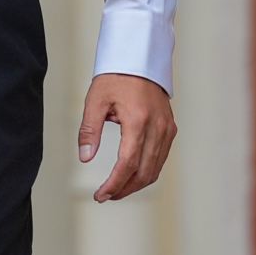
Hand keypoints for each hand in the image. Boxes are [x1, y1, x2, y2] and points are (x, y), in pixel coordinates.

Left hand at [77, 74, 175, 202]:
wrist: (139, 59)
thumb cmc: (116, 76)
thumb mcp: (96, 101)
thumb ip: (89, 130)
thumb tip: (85, 157)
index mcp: (137, 120)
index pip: (128, 163)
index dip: (114, 184)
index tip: (101, 195)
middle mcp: (157, 127)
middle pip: (144, 172)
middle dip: (124, 189)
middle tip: (106, 195)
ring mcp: (166, 128)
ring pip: (155, 169)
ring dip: (136, 184)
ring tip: (117, 189)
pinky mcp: (170, 128)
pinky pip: (161, 158)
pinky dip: (147, 171)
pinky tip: (133, 174)